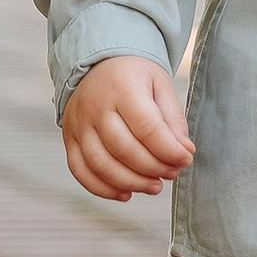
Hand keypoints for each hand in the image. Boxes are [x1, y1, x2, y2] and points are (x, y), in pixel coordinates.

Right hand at [61, 55, 193, 203]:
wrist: (97, 64)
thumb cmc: (134, 76)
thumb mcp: (160, 85)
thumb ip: (173, 119)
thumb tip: (184, 152)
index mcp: (122, 87)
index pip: (146, 127)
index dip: (169, 150)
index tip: (186, 159)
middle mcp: (95, 106)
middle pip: (123, 149)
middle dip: (153, 168)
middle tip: (172, 173)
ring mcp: (78, 124)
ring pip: (101, 165)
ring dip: (131, 183)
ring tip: (154, 186)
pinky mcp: (69, 139)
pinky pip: (81, 171)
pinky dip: (103, 189)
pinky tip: (126, 193)